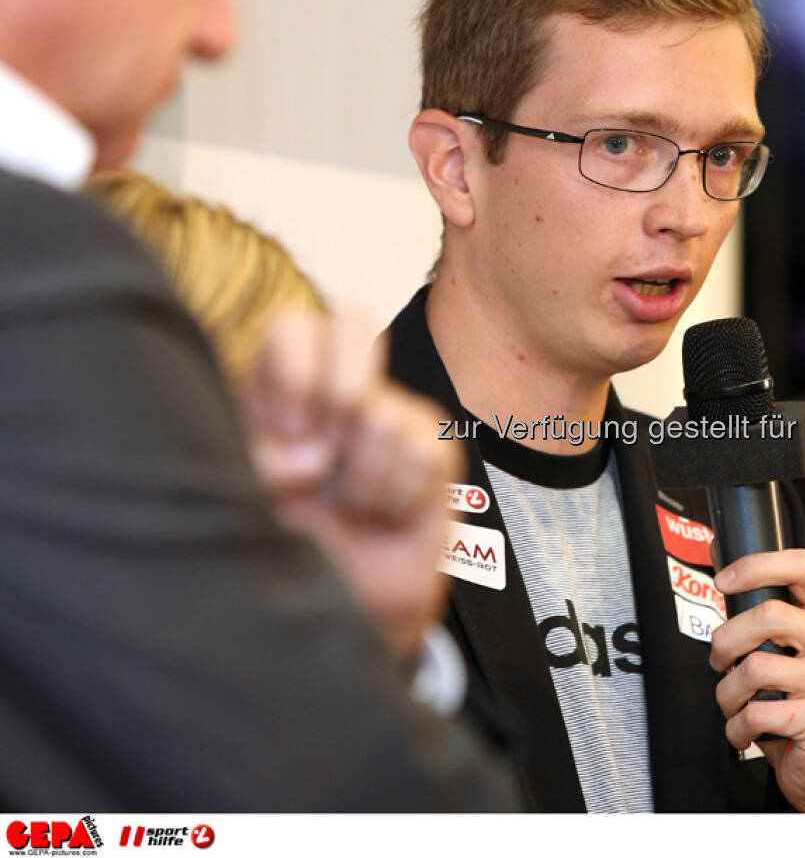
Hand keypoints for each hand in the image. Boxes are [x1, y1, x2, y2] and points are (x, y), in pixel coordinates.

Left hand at [239, 309, 459, 659]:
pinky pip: (422, 455)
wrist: (344, 605)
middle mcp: (336, 389)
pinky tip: (382, 516)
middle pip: (352, 323)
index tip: (291, 432)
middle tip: (323, 458)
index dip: (296, 370)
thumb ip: (262, 463)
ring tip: (350, 508)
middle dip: (338, 392)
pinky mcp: (433, 448)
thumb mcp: (248, 501)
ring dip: (359, 480)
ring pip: (383, 413)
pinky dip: (394, 499)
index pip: (292, 327)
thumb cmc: (287, 547)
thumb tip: (315, 456)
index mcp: (278, 389)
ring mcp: (390, 413)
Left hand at [709, 548, 804, 812]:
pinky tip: (746, 732)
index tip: (724, 580)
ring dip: (727, 694)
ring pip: (753, 667)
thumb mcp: (792, 653)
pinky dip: (736, 728)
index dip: (757, 566)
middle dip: (726, 641)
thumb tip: (722, 568)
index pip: (803, 566)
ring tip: (735, 706)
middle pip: (767, 615)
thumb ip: (768, 618)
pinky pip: (756, 712)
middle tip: (719, 661)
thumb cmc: (800, 705)